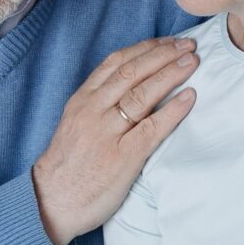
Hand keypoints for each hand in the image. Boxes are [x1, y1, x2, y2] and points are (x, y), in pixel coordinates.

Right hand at [32, 37, 198, 244]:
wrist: (51, 202)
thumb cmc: (67, 167)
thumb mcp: (75, 125)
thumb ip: (98, 106)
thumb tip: (130, 89)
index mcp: (82, 101)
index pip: (116, 63)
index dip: (145, 48)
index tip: (166, 42)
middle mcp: (93, 111)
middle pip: (132, 72)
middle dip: (163, 55)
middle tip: (187, 46)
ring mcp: (107, 133)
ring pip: (142, 94)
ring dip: (171, 74)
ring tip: (192, 63)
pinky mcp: (123, 157)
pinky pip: (152, 128)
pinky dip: (173, 110)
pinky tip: (190, 98)